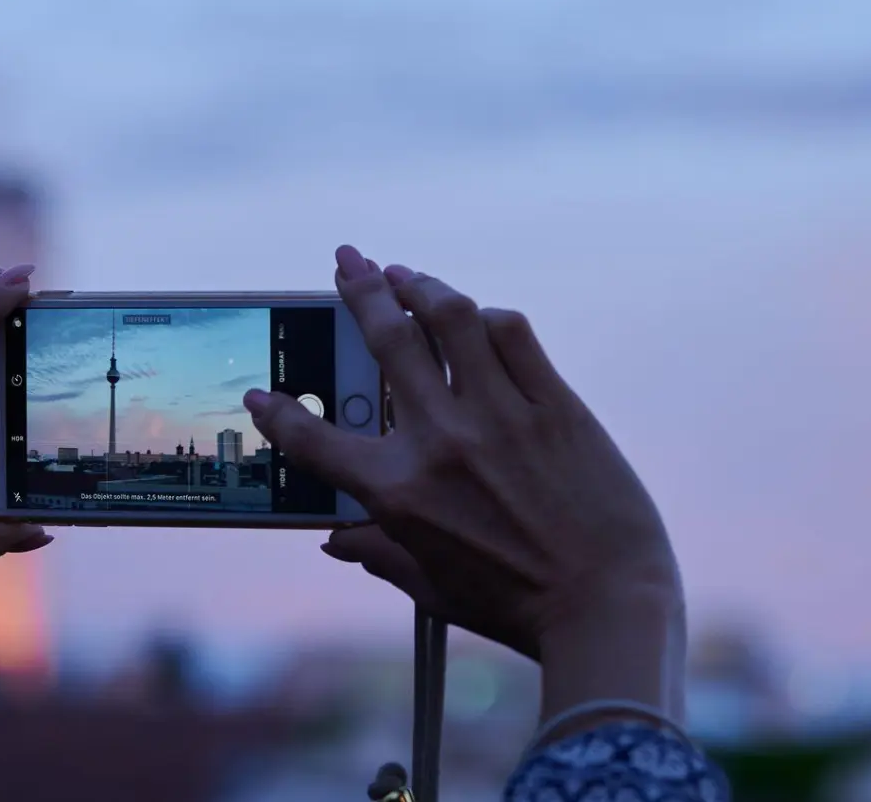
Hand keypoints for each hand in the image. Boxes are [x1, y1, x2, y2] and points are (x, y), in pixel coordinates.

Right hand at [245, 246, 685, 719]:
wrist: (608, 607)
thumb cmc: (519, 608)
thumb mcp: (434, 587)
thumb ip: (379, 554)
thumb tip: (335, 540)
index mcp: (400, 493)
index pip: (317, 441)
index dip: (280, 414)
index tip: (261, 394)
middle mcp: (441, 441)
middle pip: (387, 340)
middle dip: (359, 290)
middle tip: (348, 262)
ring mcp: (500, 415)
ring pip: (450, 318)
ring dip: (421, 285)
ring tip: (406, 273)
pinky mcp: (555, 404)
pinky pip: (513, 336)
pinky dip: (487, 318)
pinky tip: (478, 317)